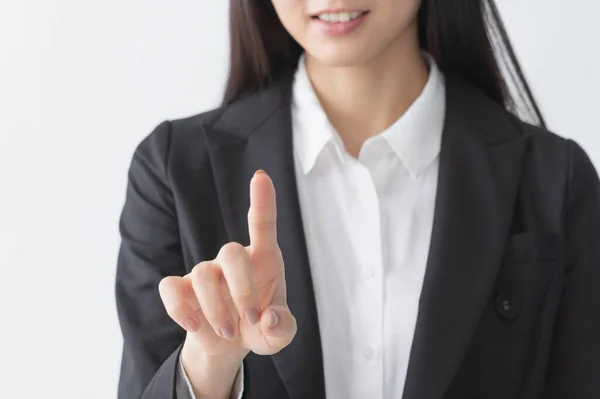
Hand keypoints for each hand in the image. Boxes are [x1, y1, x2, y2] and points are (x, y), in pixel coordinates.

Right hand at [159, 170, 296, 362]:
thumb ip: (283, 328)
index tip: (261, 176)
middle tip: (252, 319)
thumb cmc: (260, 326)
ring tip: (227, 331)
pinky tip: (193, 324)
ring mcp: (205, 272)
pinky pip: (170, 287)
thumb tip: (269, 318)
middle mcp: (233, 260)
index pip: (262, 224)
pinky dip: (179, 308)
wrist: (230, 344)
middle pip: (231, 251)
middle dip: (242, 289)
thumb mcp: (279, 334)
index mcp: (264, 260)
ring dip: (217, 309)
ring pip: (203, 275)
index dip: (262, 200)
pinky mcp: (181, 289)